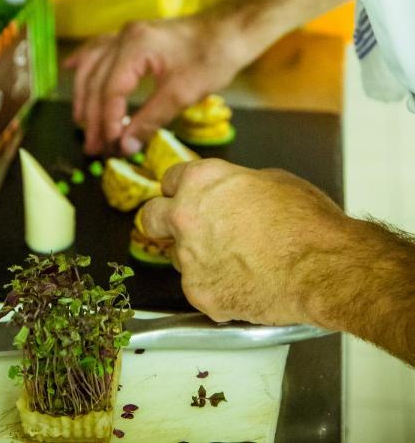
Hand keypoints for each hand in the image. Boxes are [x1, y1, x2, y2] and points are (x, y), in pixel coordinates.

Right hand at [65, 12, 251, 154]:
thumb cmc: (212, 58)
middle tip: (92, 146)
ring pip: (92, 64)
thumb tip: (125, 146)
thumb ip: (150, 119)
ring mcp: (127, 33)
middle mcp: (125, 36)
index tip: (109, 145)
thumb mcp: (183, 94)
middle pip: (96, 80)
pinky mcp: (134, 36)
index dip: (107, 120)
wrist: (233, 31)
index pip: (110, 90)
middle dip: (92, 115)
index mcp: (136, 47)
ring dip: (85, 94)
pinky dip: (85, 63)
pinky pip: (99, 49)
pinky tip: (72, 69)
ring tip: (81, 122)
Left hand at [138, 159, 350, 326]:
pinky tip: (244, 283)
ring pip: (177, 257)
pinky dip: (216, 288)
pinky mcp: (200, 294)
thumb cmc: (306, 222)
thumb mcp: (271, 180)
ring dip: (197, 258)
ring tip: (236, 262)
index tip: (187, 198)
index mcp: (201, 181)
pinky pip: (199, 288)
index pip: (170, 180)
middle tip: (187, 229)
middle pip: (151, 217)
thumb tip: (231, 194)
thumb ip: (235, 185)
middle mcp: (185, 216)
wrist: (324, 268)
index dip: (182, 190)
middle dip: (164, 222)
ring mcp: (189, 259)